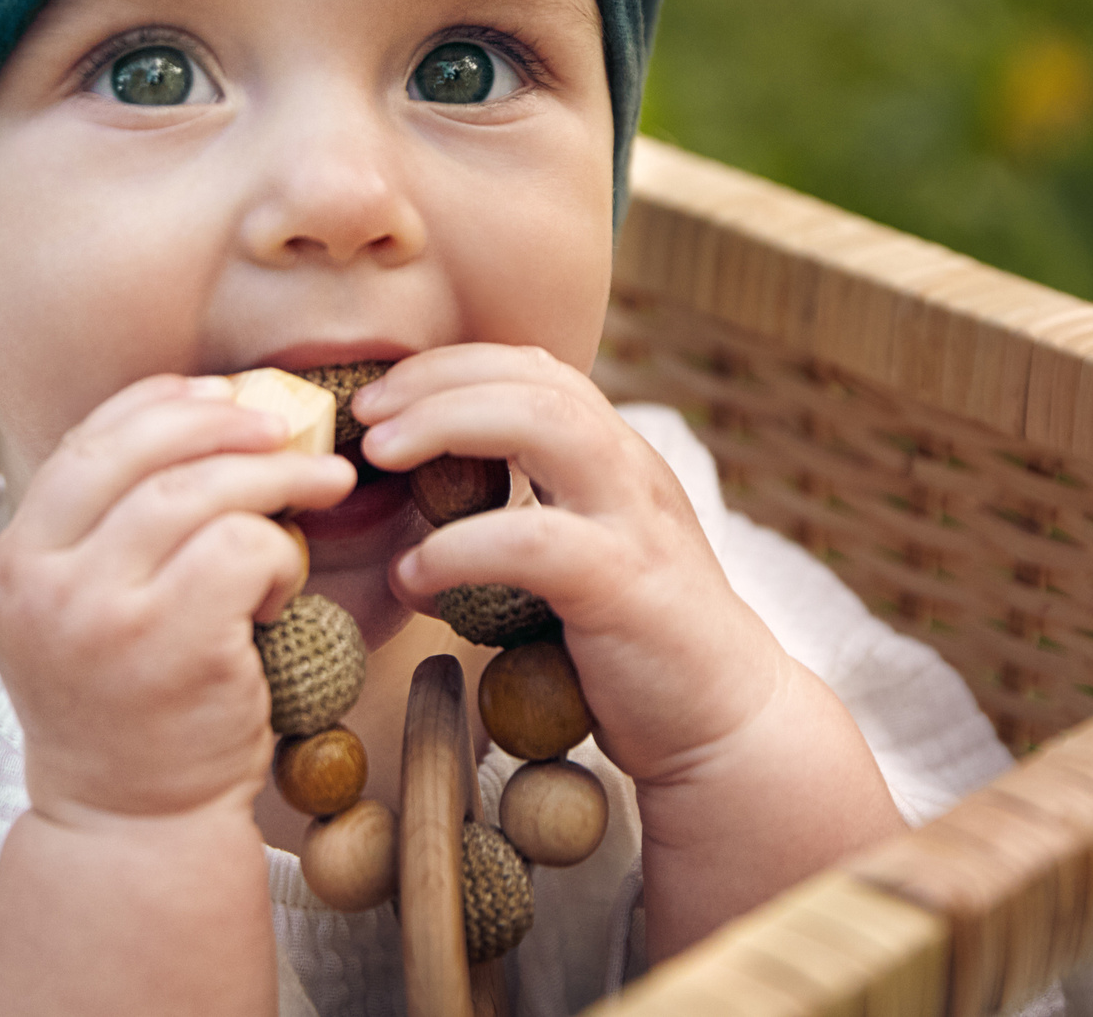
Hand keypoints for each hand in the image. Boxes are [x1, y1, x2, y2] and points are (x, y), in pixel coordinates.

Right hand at [0, 374, 354, 827]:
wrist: (131, 825)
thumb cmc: (129, 704)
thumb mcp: (84, 608)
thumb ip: (111, 527)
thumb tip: (205, 413)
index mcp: (14, 557)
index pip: (86, 441)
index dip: (161, 402)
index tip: (220, 392)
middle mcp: (40, 579)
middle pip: (142, 449)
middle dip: (227, 421)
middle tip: (290, 427)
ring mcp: (99, 612)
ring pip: (199, 492)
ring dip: (275, 479)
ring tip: (324, 487)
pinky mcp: (169, 644)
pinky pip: (243, 548)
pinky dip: (280, 551)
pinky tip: (285, 585)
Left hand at [352, 345, 792, 785]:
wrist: (728, 726)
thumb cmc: (633, 647)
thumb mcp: (580, 556)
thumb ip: (522, 517)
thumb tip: (410, 515)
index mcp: (616, 458)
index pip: (537, 370)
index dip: (453, 367)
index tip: (380, 397)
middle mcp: (632, 472)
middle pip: (539, 378)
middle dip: (440, 380)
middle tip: (364, 415)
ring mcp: (636, 523)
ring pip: (549, 425)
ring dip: (450, 424)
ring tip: (380, 457)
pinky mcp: (628, 587)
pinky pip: (537, 542)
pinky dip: (462, 546)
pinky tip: (411, 574)